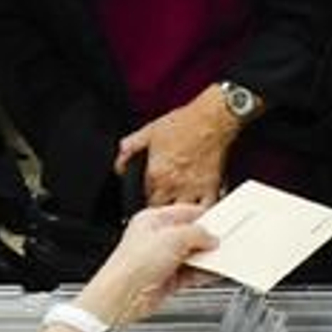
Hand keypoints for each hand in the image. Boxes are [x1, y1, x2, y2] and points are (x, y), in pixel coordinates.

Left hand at [75, 204, 218, 327]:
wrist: (123, 295)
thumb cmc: (134, 263)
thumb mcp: (172, 238)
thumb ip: (196, 234)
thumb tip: (210, 237)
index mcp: (152, 220)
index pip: (183, 212)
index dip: (202, 216)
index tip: (219, 221)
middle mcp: (156, 239)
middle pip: (188, 235)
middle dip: (205, 240)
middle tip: (221, 242)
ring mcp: (161, 260)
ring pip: (191, 256)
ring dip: (206, 259)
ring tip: (221, 259)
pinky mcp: (166, 280)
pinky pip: (190, 274)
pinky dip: (202, 274)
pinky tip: (212, 273)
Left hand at [114, 86, 241, 206]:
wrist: (211, 119)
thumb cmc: (184, 123)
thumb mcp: (149, 131)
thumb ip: (129, 148)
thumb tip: (120, 166)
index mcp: (155, 173)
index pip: (144, 197)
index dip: (146, 195)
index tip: (151, 192)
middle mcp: (172, 185)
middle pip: (160, 209)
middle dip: (160, 205)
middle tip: (164, 200)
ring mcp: (191, 188)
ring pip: (180, 212)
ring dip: (178, 211)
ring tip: (179, 208)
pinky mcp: (210, 188)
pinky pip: (205, 208)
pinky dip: (201, 211)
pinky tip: (198, 209)